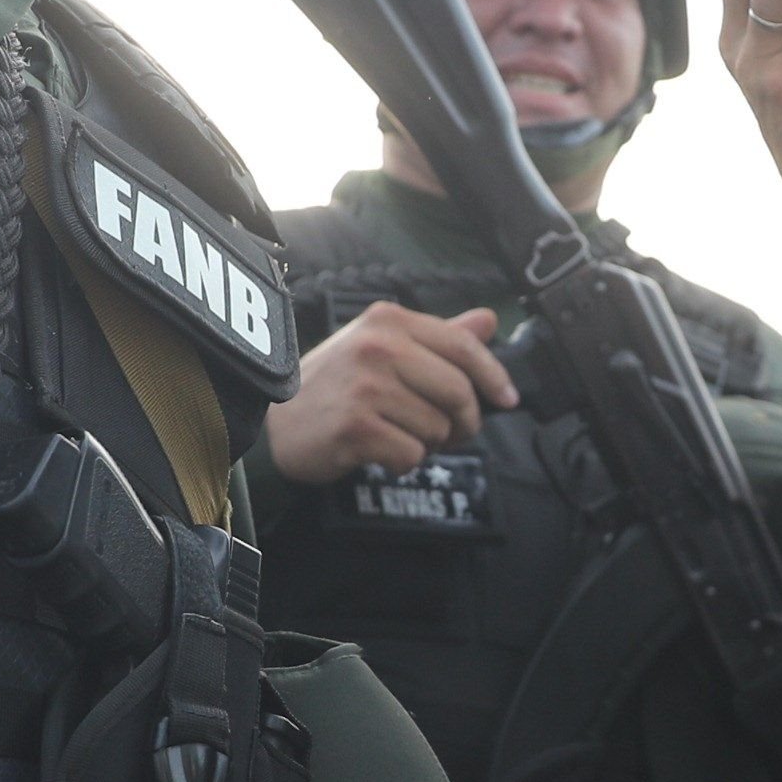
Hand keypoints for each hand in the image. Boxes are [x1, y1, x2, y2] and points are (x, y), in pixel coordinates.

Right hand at [264, 301, 514, 486]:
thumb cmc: (335, 386)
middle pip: (459, 391)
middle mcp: (378, 347)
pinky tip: (380, 452)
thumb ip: (438, 336)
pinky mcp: (355, 427)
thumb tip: (489, 320)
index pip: (463, 346)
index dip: (493, 375)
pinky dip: (404, 462)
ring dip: (427, 443)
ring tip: (398, 435)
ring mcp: (366, 387)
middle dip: (463, 421)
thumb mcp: (381, 347)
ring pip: (438, 428)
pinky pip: (412, 455)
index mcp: (388, 321)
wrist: (274, 424)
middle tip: (449, 433)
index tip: (508, 399)